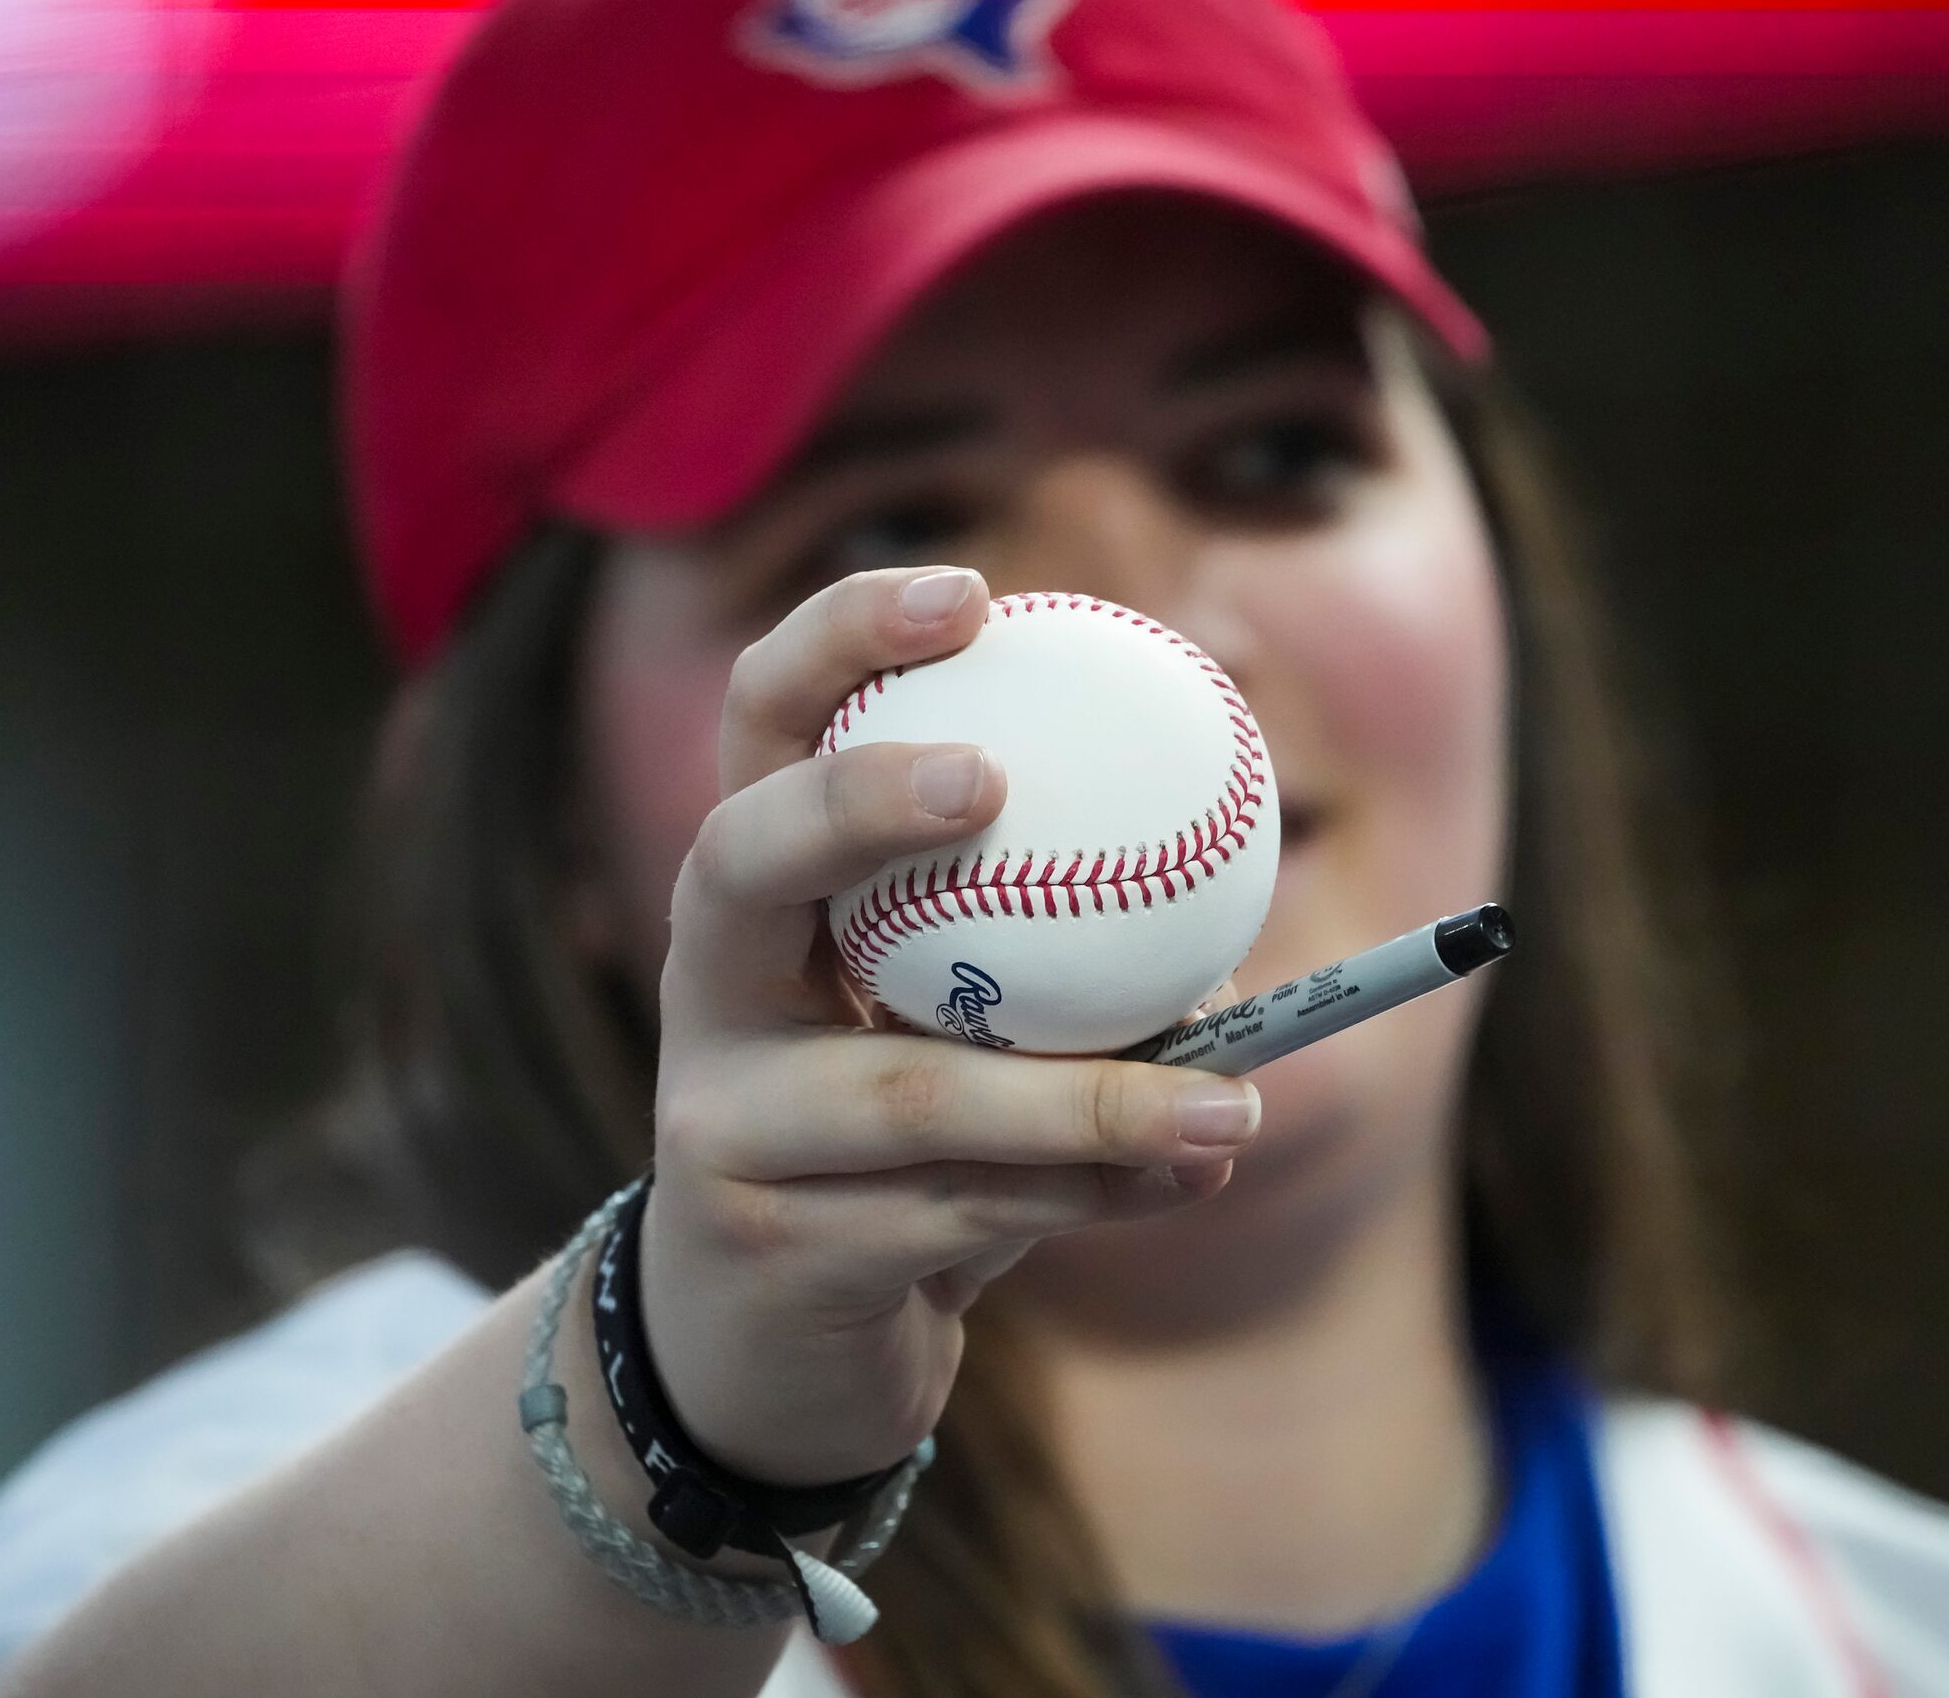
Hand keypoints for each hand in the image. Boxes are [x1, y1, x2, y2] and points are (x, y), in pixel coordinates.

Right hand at [635, 566, 1263, 1488]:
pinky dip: (1090, 1193)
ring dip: (1091, 1099)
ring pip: (906, 1091)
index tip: (973, 599)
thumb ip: (1068, 946)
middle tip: (992, 786)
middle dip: (857, 803)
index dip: (842, 641)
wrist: (777, 1350)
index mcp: (759, 891)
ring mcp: (716, 1117)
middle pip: (742, 856)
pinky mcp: (758, 1242)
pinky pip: (953, 1210)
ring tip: (1236, 1102)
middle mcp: (709, 982)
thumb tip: (1239, 864)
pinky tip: (1191, 1180)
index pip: (767, 722)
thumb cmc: (905, 1147)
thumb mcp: (971, 1027)